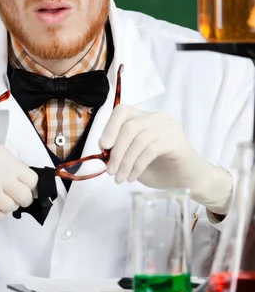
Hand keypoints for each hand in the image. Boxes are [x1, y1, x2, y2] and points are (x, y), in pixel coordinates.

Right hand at [0, 119, 37, 220]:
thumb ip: (5, 162)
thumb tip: (16, 176)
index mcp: (6, 159)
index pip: (32, 180)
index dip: (30, 185)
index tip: (25, 186)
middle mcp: (0, 176)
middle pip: (24, 197)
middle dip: (22, 198)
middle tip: (13, 195)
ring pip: (10, 208)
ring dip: (7, 205)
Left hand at [99, 105, 232, 213]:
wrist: (188, 180)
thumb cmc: (160, 168)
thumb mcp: (134, 159)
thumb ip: (120, 152)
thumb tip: (103, 152)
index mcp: (144, 117)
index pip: (122, 111)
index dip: (110, 127)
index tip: (103, 146)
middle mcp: (156, 117)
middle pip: (129, 126)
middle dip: (116, 150)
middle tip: (110, 171)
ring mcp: (168, 126)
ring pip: (139, 139)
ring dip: (125, 162)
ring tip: (120, 178)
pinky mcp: (176, 139)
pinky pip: (150, 150)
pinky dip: (138, 165)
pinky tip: (132, 177)